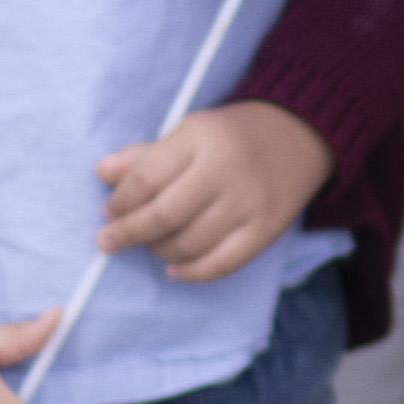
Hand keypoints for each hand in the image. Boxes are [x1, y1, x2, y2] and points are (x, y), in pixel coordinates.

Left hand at [95, 99, 332, 284]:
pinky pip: (222, 263)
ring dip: (159, 251)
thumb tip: (102, 173)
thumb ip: (145, 154)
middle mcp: (225, 169)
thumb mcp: (188, 131)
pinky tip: (173, 269)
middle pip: (164, 214)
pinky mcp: (267, 229)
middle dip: (128, 232)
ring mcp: (249, 202)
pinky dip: (192, 272)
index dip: (120, 201)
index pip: (147, 177)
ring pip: (190, 243)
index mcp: (201, 137)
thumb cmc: (231, 135)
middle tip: (108, 240)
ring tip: (149, 245)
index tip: (108, 212)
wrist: (300, 135)